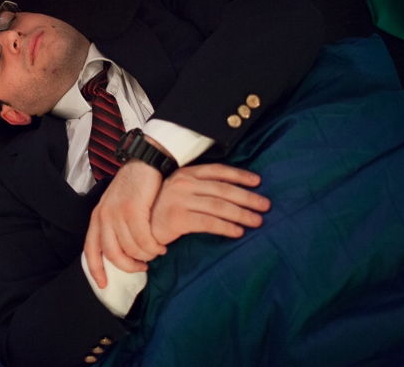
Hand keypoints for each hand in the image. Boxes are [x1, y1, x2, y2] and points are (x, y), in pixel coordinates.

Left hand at [84, 160, 166, 288]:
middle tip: (143, 267)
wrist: (145, 162)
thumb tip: (122, 251)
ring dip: (146, 255)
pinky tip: (162, 245)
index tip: (103, 285)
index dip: (96, 270)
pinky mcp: (133, 210)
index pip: (91, 251)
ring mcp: (117, 213)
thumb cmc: (135, 185)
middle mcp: (103, 216)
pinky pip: (144, 240)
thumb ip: (115, 226)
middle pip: (113, 255)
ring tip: (157, 251)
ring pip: (131, 249)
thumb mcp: (117, 205)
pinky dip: (154, 247)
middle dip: (129, 267)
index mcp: (97, 217)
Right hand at [150, 164, 268, 245]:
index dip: (239, 175)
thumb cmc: (161, 209)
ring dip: (242, 213)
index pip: (218, 171)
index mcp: (186, 173)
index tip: (257, 182)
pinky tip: (238, 232)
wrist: (138, 226)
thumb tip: (230, 192)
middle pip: (223, 189)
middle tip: (265, 205)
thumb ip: (199, 188)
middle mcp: (183, 184)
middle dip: (247, 197)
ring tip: (257, 221)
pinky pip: (209, 223)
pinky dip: (227, 227)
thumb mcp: (179, 191)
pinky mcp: (177, 218)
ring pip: (219, 206)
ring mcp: (180, 200)